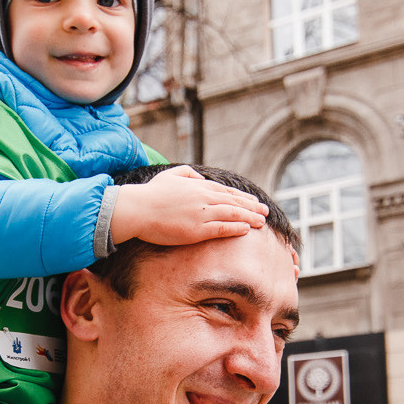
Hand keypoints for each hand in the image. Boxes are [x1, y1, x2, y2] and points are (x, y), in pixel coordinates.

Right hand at [109, 165, 267, 247]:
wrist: (138, 209)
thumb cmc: (151, 193)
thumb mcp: (171, 175)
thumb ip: (188, 173)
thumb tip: (200, 177)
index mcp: (199, 186)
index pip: (227, 192)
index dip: (243, 197)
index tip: (254, 202)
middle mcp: (204, 198)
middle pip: (234, 202)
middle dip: (251, 207)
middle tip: (265, 212)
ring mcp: (201, 214)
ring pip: (232, 215)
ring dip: (249, 218)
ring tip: (262, 222)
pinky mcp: (196, 230)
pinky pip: (221, 229)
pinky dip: (235, 228)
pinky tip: (246, 229)